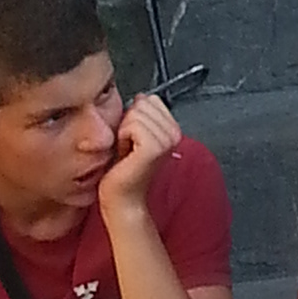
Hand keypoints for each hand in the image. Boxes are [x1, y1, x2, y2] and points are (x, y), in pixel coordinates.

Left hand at [96, 93, 181, 222]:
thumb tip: (141, 97)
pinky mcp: (154, 148)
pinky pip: (132, 125)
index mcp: (173, 129)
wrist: (123, 200)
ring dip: (124, 132)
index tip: (135, 140)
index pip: (151, 99)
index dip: (135, 117)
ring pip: (136, 113)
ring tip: (128, 151)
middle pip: (143, 104)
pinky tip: (126, 153)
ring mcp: (166, 140)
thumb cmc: (125, 172)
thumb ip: (141, 114)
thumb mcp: (134, 136)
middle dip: (129, 123)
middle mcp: (174, 133)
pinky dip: (122, 137)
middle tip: (130, 147)